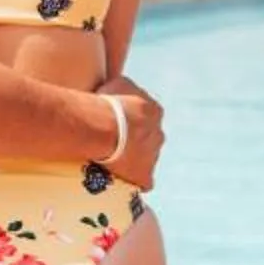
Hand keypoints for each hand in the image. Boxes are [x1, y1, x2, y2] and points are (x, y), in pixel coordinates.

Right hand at [100, 74, 164, 189]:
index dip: (128, 120)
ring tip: (109, 161)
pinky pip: (142, 181)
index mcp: (154, 112)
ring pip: (144, 160)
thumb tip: (122, 92)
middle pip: (147, 139)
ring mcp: (154, 157)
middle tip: (111, 142)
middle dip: (133, 141)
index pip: (144, 117)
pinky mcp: (145, 177)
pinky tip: (118, 180)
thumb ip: (126, 88)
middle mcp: (159, 134)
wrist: (104, 128)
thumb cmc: (108, 103)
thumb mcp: (119, 82)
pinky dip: (133, 181)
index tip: (113, 123)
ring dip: (131, 161)